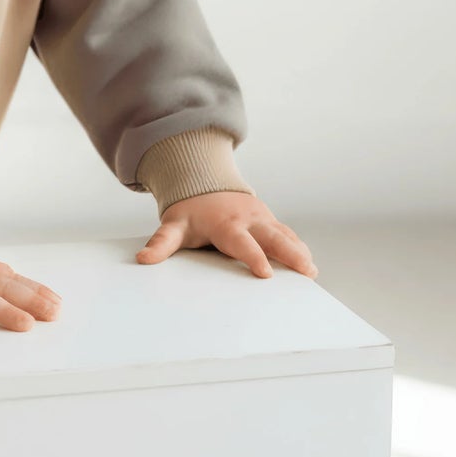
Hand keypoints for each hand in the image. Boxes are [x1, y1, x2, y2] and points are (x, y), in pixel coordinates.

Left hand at [135, 191, 318, 280]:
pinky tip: (308, 263)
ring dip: (299, 251)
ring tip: (312, 271)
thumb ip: (161, 243)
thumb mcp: (174, 225)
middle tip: (306, 271)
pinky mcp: (268, 220)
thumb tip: (144, 258)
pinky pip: (287, 233)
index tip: (265, 273)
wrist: (203, 183)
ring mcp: (261, 218)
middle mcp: (247, 219)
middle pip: (272, 237)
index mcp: (226, 224)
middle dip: (290, 254)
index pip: (241, 242)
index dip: (253, 257)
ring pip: (284, 234)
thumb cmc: (190, 211)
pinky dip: (299, 246)